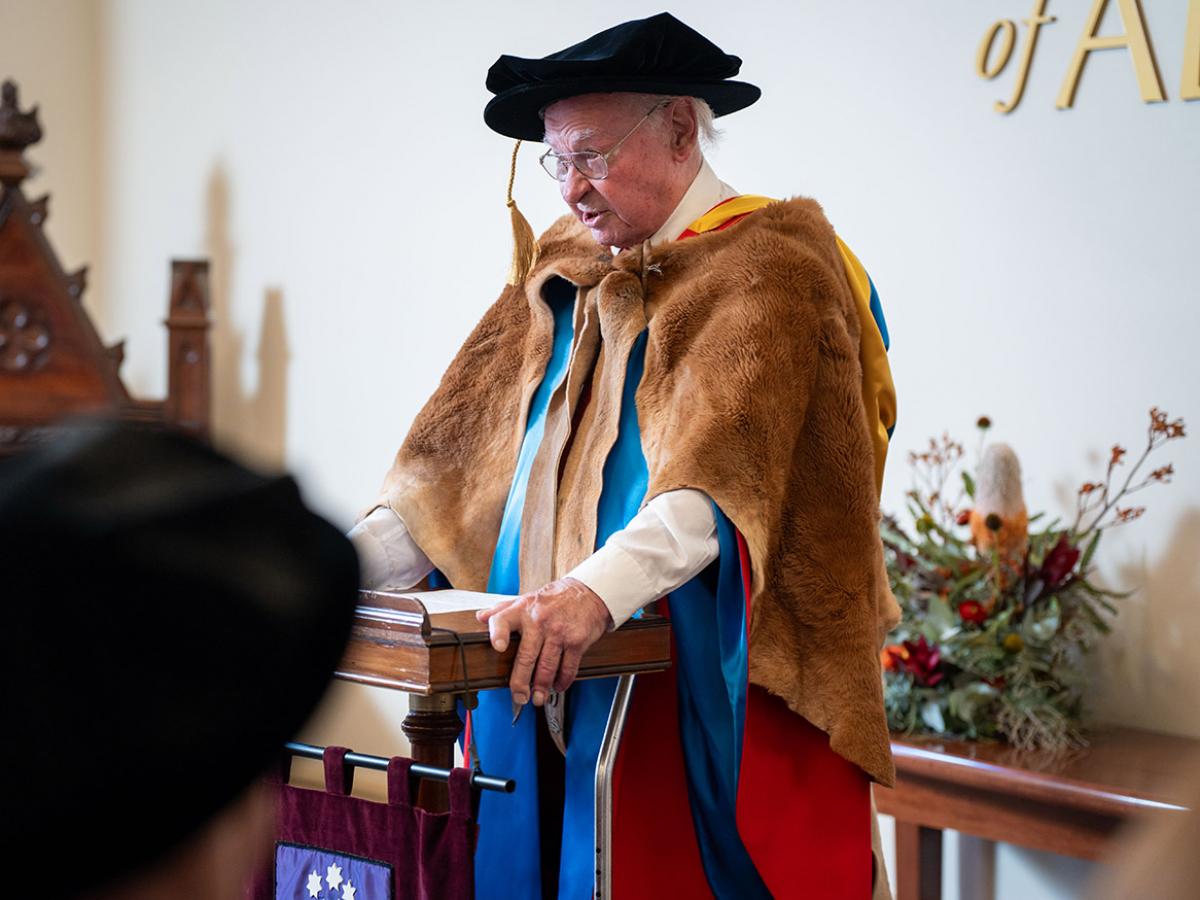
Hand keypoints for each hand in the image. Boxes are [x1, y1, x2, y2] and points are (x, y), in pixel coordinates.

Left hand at [475, 578, 611, 706]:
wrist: (588, 592)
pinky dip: (563, 681)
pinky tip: (558, 686)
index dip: (498, 633)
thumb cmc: (554, 599)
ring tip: (538, 698)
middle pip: (526, 656)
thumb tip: (480, 617)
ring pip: (547, 667)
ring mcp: (559, 632)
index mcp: (522, 610)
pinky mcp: (577, 641)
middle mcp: (539, 621)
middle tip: (519, 696)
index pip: (503, 619)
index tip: (497, 647)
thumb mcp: (527, 599)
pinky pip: (568, 667)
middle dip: (521, 682)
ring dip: (542, 687)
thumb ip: (503, 609)